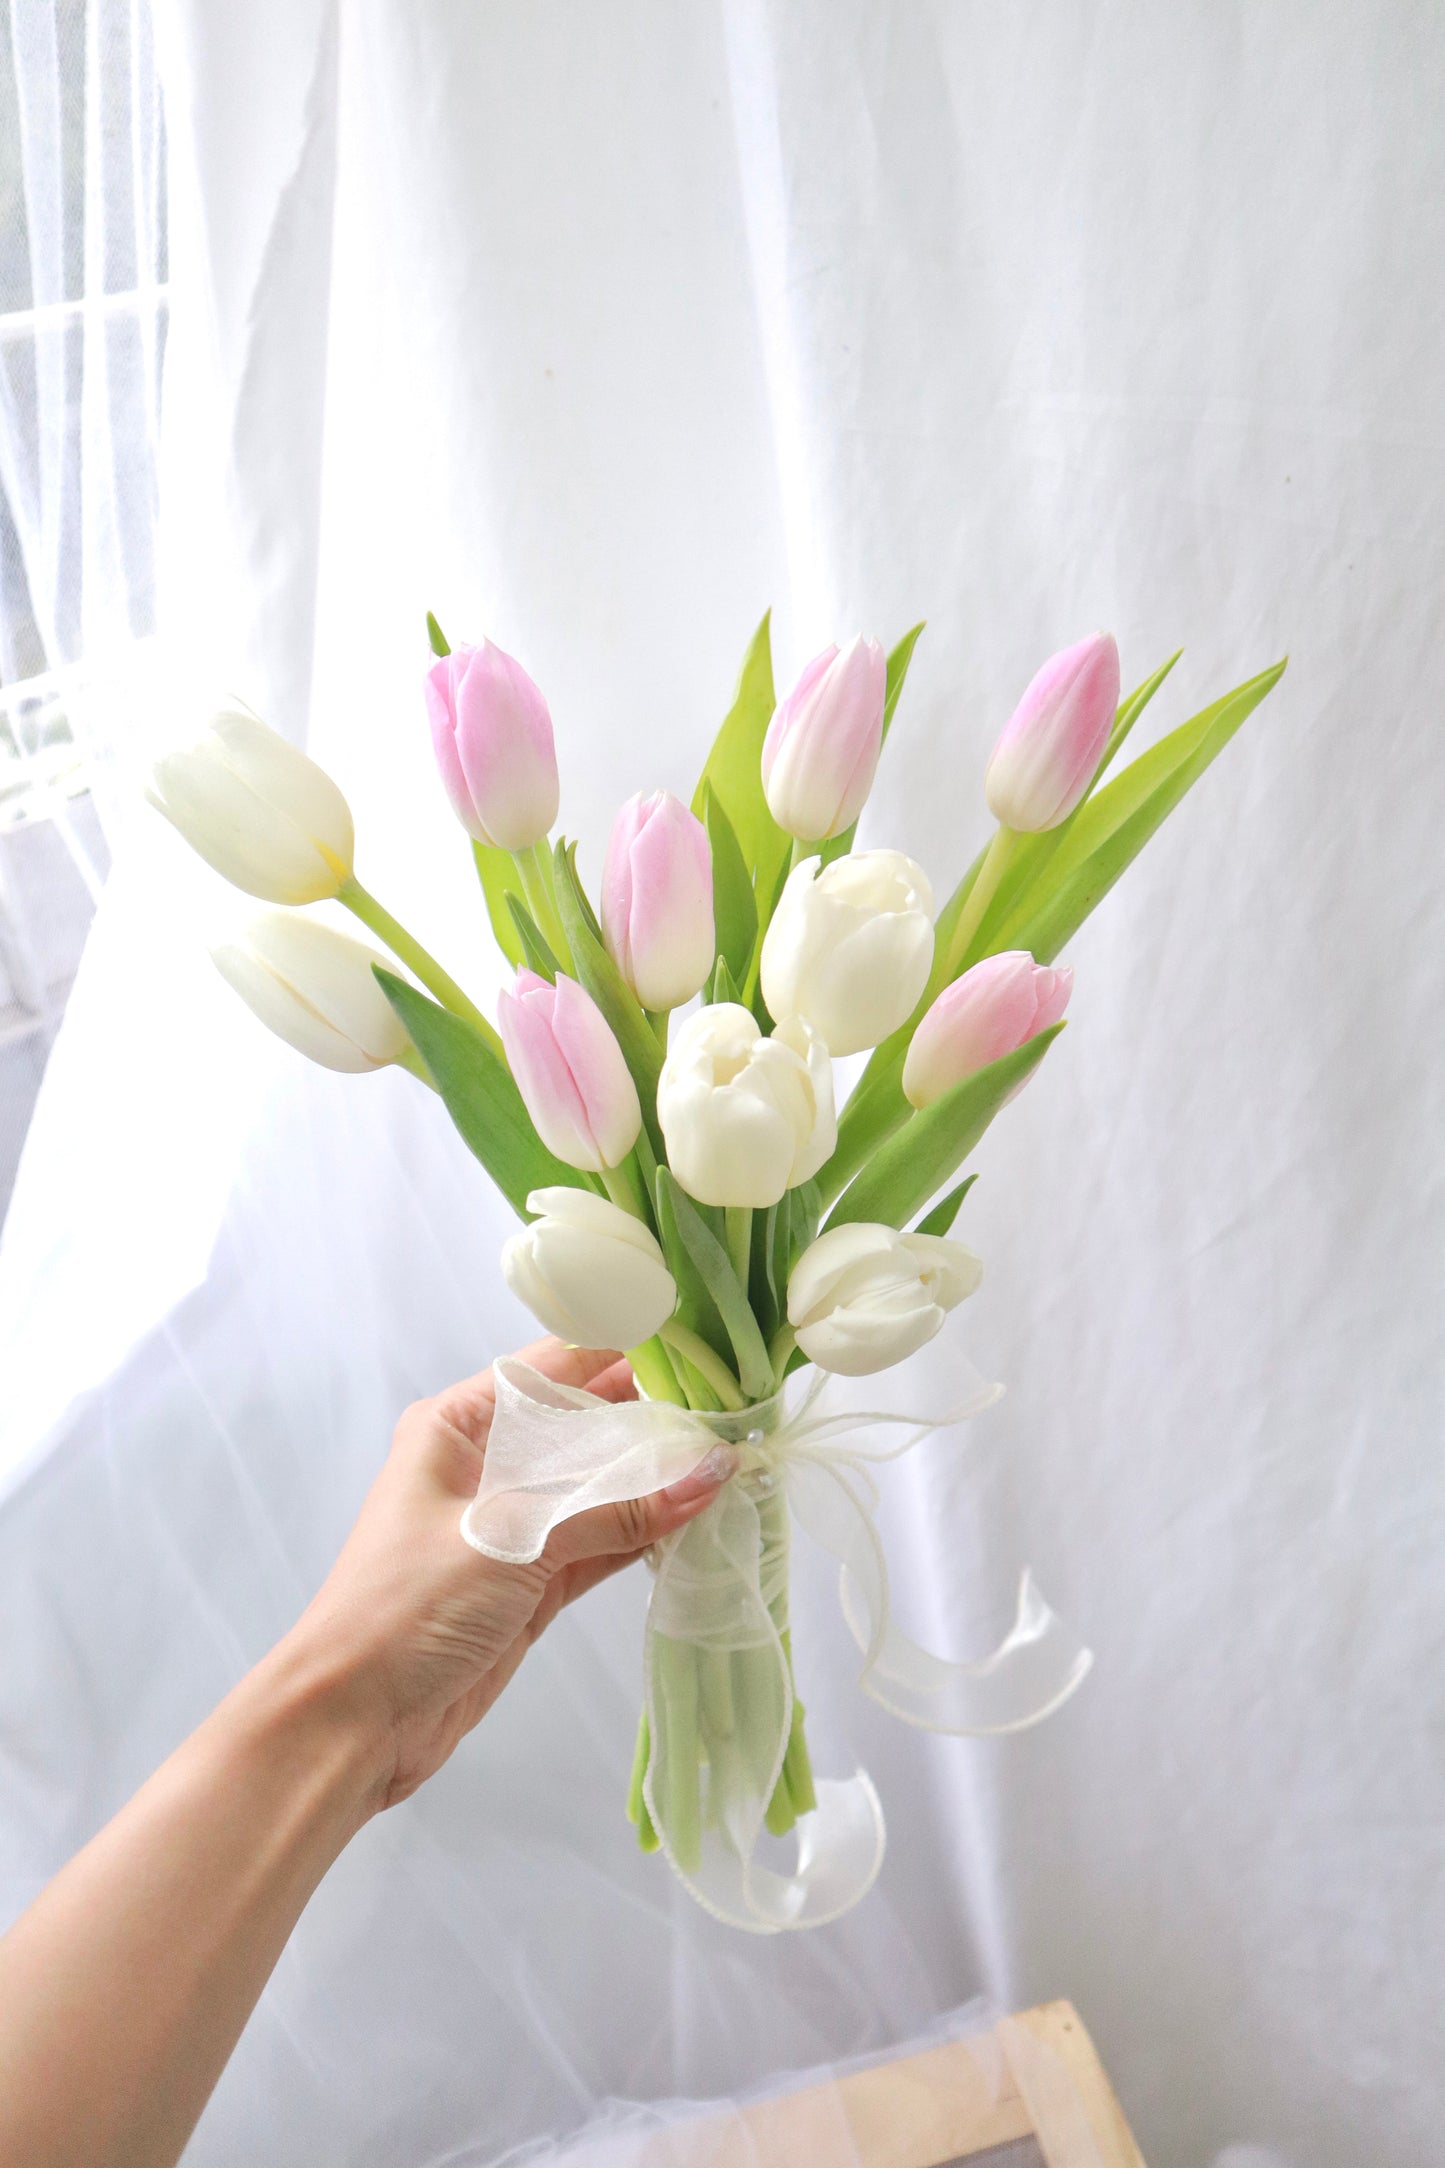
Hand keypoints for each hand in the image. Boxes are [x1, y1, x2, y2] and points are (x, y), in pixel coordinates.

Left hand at [286, 1337, 733, 1811]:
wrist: (352, 1723)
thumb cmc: (404, 1608)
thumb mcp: (509, 1542)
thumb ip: (612, 1509)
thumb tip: (710, 1471)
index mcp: (456, 1426)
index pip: (553, 1367)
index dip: (622, 1351)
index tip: (696, 1346)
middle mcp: (485, 1466)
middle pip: (583, 1426)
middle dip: (653, 1420)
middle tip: (733, 1411)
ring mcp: (511, 1527)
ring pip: (598, 1488)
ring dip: (656, 1482)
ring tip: (731, 1462)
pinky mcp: (530, 1584)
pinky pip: (599, 1543)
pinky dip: (643, 1534)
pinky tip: (695, 1519)